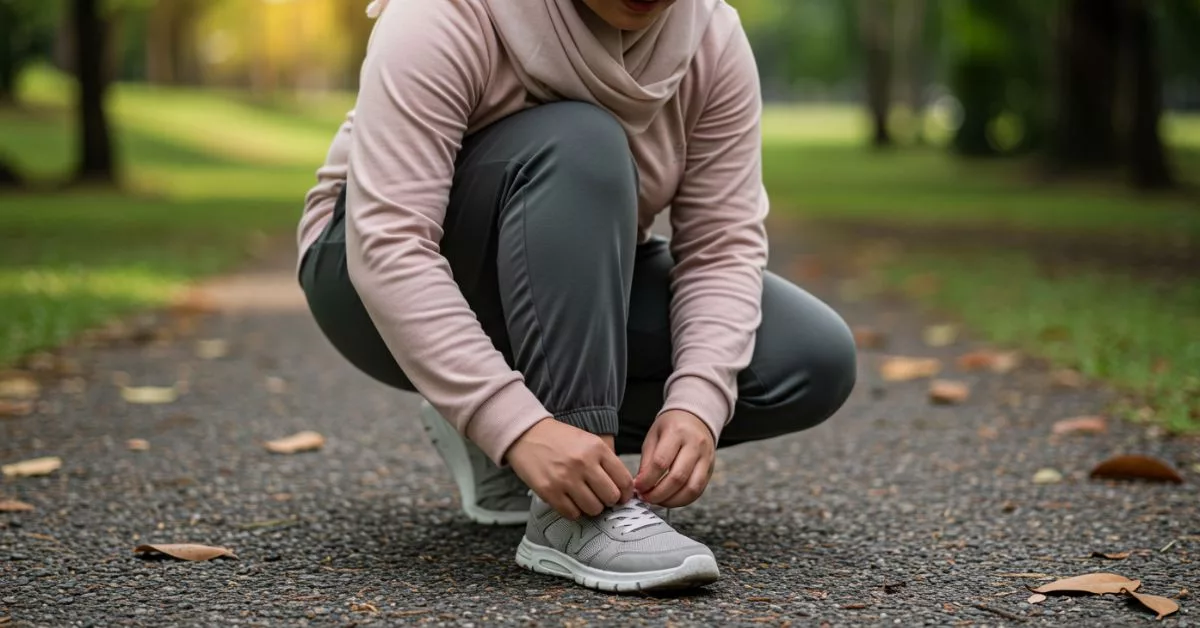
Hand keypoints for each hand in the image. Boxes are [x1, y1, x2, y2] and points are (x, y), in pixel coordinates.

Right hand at [507, 419, 633, 519]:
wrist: (526, 434)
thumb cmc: (558, 439)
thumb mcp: (588, 441)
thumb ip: (606, 461)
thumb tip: (622, 488)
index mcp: (597, 448)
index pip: (624, 480)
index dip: (626, 494)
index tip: (622, 497)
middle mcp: (583, 463)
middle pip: (611, 497)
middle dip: (608, 501)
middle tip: (601, 498)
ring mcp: (565, 478)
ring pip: (593, 508)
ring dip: (591, 507)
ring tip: (583, 499)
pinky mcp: (549, 491)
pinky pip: (572, 513)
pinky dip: (573, 511)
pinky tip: (569, 501)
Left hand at [634, 410, 714, 507]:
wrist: (696, 418)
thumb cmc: (672, 426)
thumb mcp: (654, 436)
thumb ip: (647, 460)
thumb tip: (640, 485)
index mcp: (677, 432)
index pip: (661, 462)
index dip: (647, 479)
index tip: (637, 488)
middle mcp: (695, 445)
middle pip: (678, 477)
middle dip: (658, 493)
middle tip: (645, 498)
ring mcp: (706, 458)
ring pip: (691, 488)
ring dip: (672, 500)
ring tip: (657, 501)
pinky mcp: (710, 469)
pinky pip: (699, 490)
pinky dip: (683, 500)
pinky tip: (671, 499)